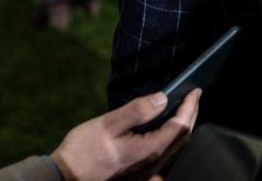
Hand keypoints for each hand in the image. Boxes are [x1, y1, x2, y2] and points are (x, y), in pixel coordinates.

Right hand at [50, 88, 201, 180]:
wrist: (65, 179)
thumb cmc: (83, 151)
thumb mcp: (108, 124)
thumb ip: (137, 111)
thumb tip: (163, 98)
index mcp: (149, 150)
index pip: (180, 125)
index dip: (190, 106)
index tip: (196, 90)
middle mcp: (153, 164)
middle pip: (182, 138)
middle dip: (190, 115)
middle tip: (193, 96)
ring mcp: (147, 172)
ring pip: (175, 148)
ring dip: (182, 127)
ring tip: (183, 109)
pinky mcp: (139, 174)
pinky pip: (165, 154)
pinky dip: (172, 137)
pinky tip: (165, 128)